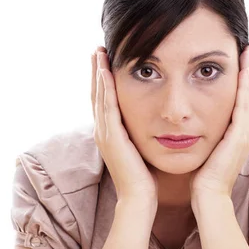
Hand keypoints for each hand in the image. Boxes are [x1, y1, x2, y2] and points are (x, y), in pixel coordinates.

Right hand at [91, 46, 157, 207]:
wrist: (139, 199)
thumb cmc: (144, 180)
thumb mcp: (140, 152)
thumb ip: (140, 136)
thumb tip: (152, 124)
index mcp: (109, 135)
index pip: (104, 102)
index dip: (102, 82)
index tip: (105, 61)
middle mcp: (103, 132)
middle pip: (96, 94)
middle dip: (96, 71)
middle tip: (97, 49)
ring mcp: (104, 134)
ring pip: (98, 97)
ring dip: (98, 73)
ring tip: (99, 52)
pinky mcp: (111, 137)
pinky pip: (107, 107)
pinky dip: (105, 88)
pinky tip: (106, 71)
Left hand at [190, 44, 248, 202]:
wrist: (208, 196)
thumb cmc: (203, 177)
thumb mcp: (208, 149)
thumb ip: (209, 134)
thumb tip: (197, 121)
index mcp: (240, 133)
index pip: (247, 100)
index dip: (248, 79)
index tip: (245, 59)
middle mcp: (247, 131)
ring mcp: (246, 133)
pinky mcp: (240, 136)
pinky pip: (245, 104)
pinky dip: (246, 85)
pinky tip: (243, 69)